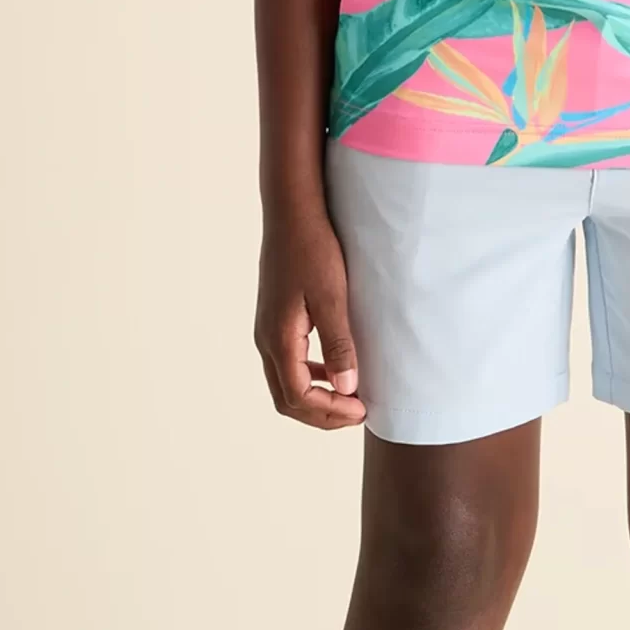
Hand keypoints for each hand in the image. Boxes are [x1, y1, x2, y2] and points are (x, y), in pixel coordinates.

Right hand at [254, 204, 367, 429]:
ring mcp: (267, 331)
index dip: (330, 412)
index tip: (362, 409)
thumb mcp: (332, 296)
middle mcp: (266, 340)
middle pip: (287, 399)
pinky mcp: (274, 321)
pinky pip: (287, 364)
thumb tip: (347, 388)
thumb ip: (339, 343)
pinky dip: (310, 377)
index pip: (299, 397)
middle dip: (322, 414)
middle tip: (357, 413)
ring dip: (316, 398)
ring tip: (349, 397)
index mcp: (279, 339)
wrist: (291, 214)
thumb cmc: (313, 250)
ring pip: (285, 383)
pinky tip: (334, 369)